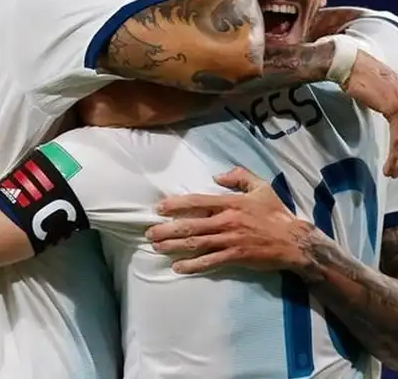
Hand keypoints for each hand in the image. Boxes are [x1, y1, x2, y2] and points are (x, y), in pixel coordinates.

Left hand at [146, 167, 309, 273]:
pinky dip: (192, 265)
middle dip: (167, 230)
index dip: (176, 205)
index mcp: (230, 203)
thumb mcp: (261, 187)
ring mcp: (229, 240)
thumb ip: (239, 177)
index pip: (197, 202)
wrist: (294, 241)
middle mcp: (226, 221)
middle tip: (149, 233)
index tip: (159, 209)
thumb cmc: (275, 213)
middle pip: (190, 225)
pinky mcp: (235, 257)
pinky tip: (178, 267)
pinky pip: (209, 261)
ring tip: (156, 247)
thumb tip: (217, 176)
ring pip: (195, 244)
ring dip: (173, 246)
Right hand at [339, 49, 397, 175]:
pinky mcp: (394, 105)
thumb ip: (380, 99)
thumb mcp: (371, 89)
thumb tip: (379, 109)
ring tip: (392, 171)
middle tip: (396, 168)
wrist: (345, 64)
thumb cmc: (352, 73)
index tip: (397, 156)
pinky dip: (395, 152)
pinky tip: (390, 164)